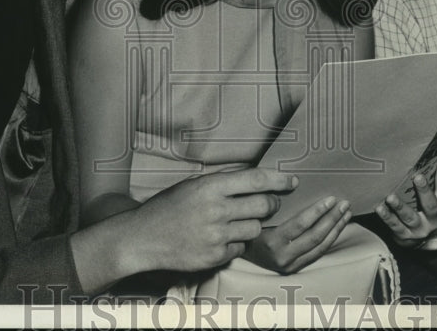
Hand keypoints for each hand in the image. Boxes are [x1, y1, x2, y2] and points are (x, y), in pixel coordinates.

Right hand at [131, 168, 294, 272]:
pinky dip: (236, 244)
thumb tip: (256, 178)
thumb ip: (222, 182)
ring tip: (238, 222)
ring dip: (252, 225)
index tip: (292, 181)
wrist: (143, 238)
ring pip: (255, 229)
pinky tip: (221, 239)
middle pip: (264, 206)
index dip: (279, 179)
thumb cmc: (169, 206)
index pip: (256, 180)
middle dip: (271, 205)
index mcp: (211, 187)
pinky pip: (240, 249)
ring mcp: (216, 236)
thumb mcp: (193, 184)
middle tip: (269, 204)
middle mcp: (216, 210)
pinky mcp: (214, 257)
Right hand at [243, 196, 351, 273]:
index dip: (318, 211)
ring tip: (346, 212)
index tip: (331, 198)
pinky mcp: (294, 268)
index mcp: (271, 241)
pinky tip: (338, 226)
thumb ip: (267, 200)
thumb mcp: (252, 212)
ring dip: (336, 228)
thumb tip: (290, 179)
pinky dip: (330, 238)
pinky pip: (317, 253)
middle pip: (315, 236)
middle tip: (344, 203)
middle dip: (332, 219)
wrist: (234, 252)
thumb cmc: (243, 224)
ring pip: (320, 247)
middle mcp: (282, 257)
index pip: (300, 225)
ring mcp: (289, 265)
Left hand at [376, 144, 436, 249]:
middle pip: (430, 205)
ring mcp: (419, 228)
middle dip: (424, 191)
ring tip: (391, 198)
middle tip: (417, 177)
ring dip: (400, 207)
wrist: (423, 240)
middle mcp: (433, 218)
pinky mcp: (404, 235)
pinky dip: (387, 217)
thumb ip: (435, 176)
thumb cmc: (426, 209)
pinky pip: (394, 226)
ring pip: (410, 217)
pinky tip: (379, 208)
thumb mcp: (435, 195)